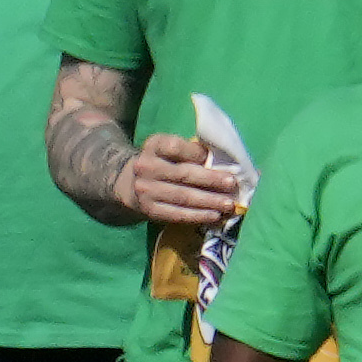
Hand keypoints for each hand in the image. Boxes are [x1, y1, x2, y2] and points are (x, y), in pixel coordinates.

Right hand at [116, 132, 249, 234]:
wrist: (129, 184)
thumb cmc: (164, 163)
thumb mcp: (171, 150)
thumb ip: (192, 152)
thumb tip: (225, 162)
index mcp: (154, 145)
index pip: (175, 147)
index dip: (197, 154)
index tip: (218, 160)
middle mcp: (146, 166)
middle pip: (183, 174)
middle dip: (211, 180)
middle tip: (232, 184)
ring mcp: (145, 189)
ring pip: (182, 196)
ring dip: (209, 201)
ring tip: (228, 204)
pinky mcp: (148, 209)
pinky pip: (177, 214)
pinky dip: (198, 216)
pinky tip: (214, 216)